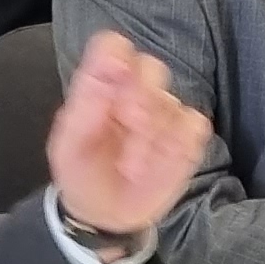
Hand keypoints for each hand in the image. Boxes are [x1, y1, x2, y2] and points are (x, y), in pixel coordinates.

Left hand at [48, 30, 207, 240]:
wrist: (106, 216)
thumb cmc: (82, 174)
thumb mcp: (70, 143)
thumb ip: (88, 102)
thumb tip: (109, 63)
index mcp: (102, 86)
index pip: (114, 47)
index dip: (118, 58)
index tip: (114, 81)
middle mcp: (135, 92)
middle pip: (151, 67)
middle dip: (139, 98)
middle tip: (127, 126)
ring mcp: (164, 114)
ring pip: (171, 102)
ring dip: (152, 136)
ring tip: (132, 167)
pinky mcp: (187, 138)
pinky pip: (195, 124)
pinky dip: (178, 144)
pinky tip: (157, 165)